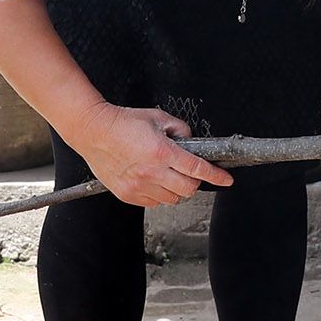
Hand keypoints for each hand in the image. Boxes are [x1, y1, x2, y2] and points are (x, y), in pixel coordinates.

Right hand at [73, 105, 235, 208]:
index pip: (197, 169)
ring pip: (173, 199)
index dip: (216, 176)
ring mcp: (139, 186)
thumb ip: (180, 128)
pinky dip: (160, 195)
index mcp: (162, 152)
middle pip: (188, 189)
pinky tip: (154, 181)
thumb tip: (190, 140)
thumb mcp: (157, 117)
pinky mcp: (128, 194)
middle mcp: (152, 172)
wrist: (93, 132)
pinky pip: (155, 203)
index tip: (227, 179)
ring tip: (168, 174)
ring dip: (177, 189)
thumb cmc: (123, 122)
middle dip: (195, 182)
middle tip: (190, 172)